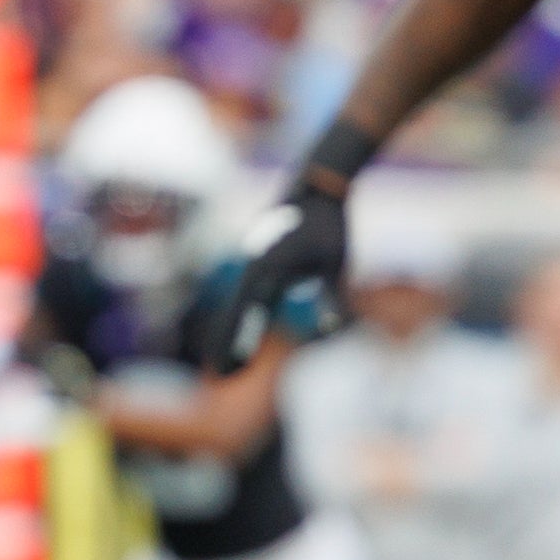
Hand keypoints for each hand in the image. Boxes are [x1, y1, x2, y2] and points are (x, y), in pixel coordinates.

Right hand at [207, 183, 347, 373]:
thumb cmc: (329, 223)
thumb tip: (332, 329)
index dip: (234, 345)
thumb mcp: (335, 264)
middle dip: (229, 344)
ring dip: (235, 330)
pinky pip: (249, 290)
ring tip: (232, 359)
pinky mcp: (261, 256)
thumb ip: (331, 298)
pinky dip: (245, 312)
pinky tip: (247, 325)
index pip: (244, 316)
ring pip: (240, 303)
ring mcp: (254, 260)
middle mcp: (253, 266)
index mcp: (266, 269)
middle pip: (236, 313)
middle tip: (224, 375)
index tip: (226, 371)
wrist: (317, 184)